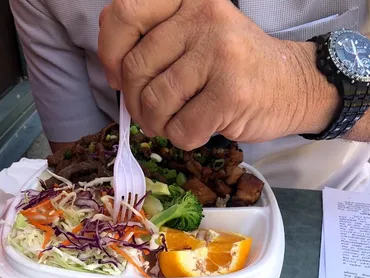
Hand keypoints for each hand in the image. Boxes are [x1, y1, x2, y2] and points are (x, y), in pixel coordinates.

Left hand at [98, 0, 338, 148]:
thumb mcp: (193, 37)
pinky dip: (184, 138)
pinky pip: (181, 129)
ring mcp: (218, 53)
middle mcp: (202, 16)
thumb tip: (109, 66)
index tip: (117, 76)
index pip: (124, 14)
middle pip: (134, 69)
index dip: (109, 53)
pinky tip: (201, 128)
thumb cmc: (233, 66)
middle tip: (154, 113)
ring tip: (178, 121)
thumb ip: (153, 40)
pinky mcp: (230, 92)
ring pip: (155, 103)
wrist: (292, 86)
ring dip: (159, 125)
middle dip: (136, 103)